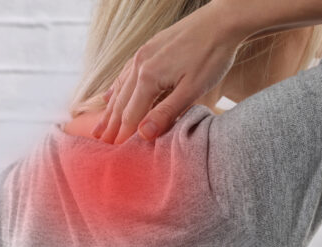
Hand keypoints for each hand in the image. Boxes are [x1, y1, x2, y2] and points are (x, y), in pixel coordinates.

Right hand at [92, 0, 243, 144]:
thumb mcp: (192, 90)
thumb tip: (143, 134)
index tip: (113, 151)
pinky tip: (110, 95)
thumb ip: (167, 112)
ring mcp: (142, 54)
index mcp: (149, 77)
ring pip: (120, 88)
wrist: (221, 21)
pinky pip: (125, 73)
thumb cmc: (211, 56)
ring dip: (110, 109)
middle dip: (111, 125)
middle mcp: (139, 65)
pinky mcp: (148, 48)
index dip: (122, 134)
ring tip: (100, 126)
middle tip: (100, 144)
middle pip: (121, 102)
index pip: (131, 114)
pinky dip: (115, 88)